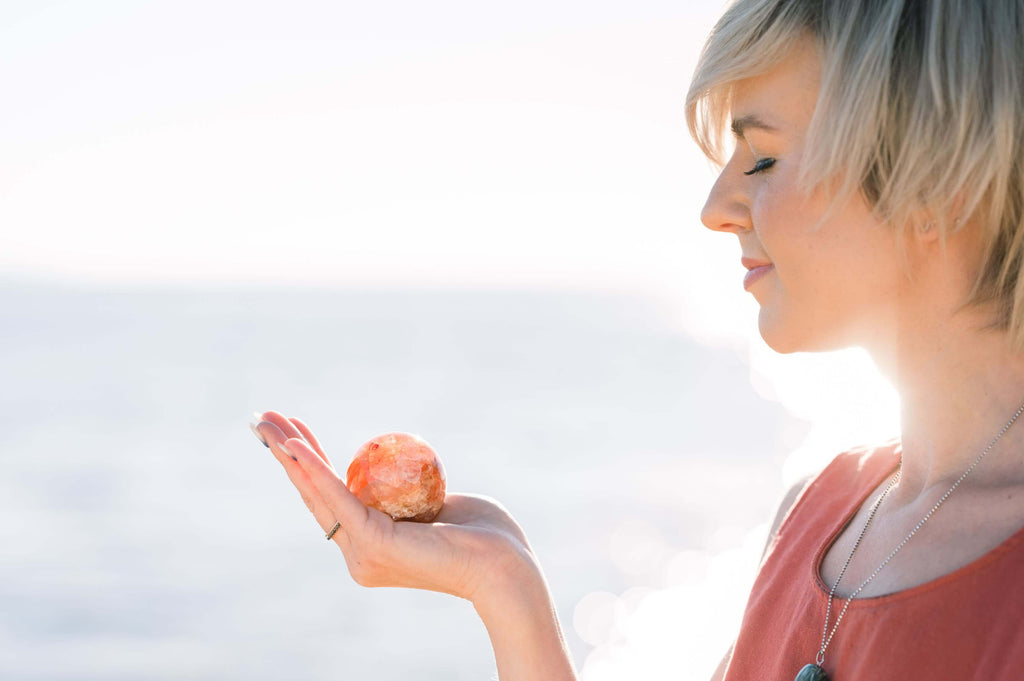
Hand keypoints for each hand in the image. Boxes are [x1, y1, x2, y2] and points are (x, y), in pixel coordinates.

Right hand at [251, 411, 539, 603]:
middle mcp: (358, 555)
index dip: (308, 463)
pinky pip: (340, 499)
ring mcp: (363, 553)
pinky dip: (316, 470)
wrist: (506, 564)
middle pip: (313, 494)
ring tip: (268, 423)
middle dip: (285, 452)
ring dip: (290, 453)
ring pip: (318, 493)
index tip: (294, 429)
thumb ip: (411, 491)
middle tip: (262, 419)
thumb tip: (401, 465)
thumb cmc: (484, 534)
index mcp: (370, 546)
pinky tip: (296, 447)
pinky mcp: (374, 544)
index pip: (331, 498)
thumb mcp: (437, 503)